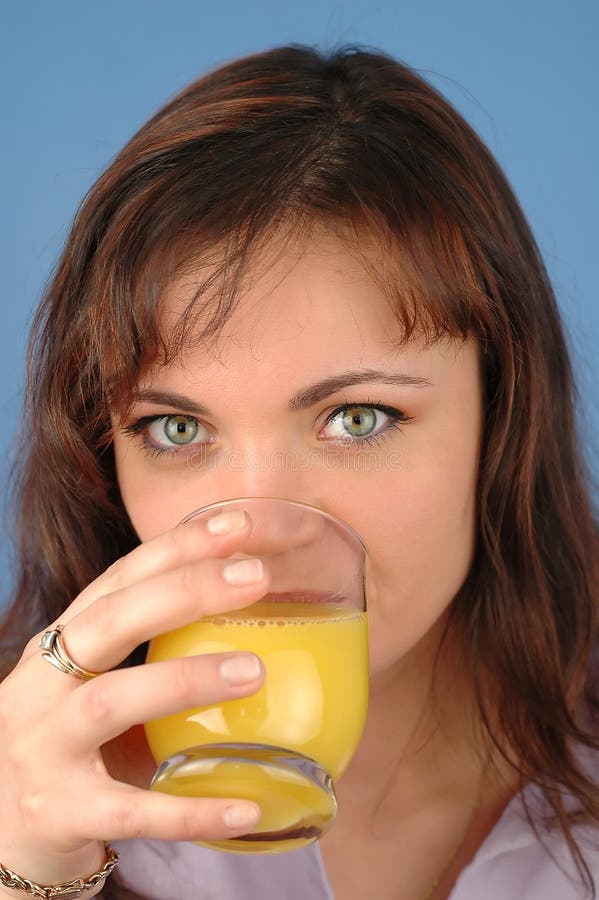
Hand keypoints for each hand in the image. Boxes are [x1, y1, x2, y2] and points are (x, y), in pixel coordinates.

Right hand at [0, 509, 268, 888]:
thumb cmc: (67, 749)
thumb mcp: (92, 687)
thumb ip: (149, 653)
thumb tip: (248, 614)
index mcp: (57, 648)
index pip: (116, 581)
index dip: (173, 547)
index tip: (235, 522)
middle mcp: (40, 688)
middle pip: (108, 623)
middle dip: (183, 590)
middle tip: (255, 575)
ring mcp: (42, 750)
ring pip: (111, 702)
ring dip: (184, 679)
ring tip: (254, 671)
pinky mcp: (58, 814)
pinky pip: (130, 812)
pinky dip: (189, 809)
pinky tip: (247, 808)